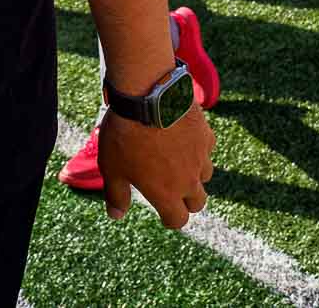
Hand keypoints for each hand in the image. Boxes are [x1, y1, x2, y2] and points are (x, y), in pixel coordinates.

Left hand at [98, 105, 215, 227]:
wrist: (146, 97)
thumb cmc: (125, 136)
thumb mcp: (112, 169)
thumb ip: (116, 195)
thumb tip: (116, 215)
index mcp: (167, 194)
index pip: (178, 221)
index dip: (170, 219)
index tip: (164, 213)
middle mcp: (189, 180)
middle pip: (198, 202)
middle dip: (187, 201)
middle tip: (173, 190)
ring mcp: (201, 157)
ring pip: (206, 175)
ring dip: (195, 174)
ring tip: (177, 162)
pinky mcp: (206, 134)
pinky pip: (206, 148)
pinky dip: (197, 148)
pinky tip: (183, 137)